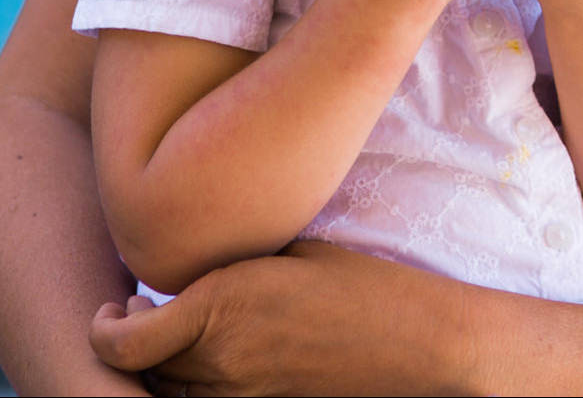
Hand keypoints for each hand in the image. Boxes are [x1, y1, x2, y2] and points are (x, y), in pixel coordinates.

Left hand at [88, 241, 480, 396]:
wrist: (421, 346)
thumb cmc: (367, 287)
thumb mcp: (293, 254)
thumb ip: (233, 268)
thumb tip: (193, 271)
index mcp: (226, 307)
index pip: (127, 345)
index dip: (105, 330)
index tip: (112, 307)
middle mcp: (224, 362)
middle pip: (144, 372)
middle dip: (133, 342)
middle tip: (139, 311)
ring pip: (172, 396)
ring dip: (162, 370)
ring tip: (174, 336)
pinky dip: (198, 388)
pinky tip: (215, 360)